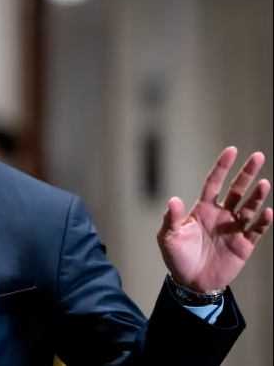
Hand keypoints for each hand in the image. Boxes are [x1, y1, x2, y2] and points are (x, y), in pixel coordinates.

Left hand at [157, 147, 271, 292]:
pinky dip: (262, 221)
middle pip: (237, 190)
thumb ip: (171, 219)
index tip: (232, 150)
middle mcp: (221, 215)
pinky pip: (256, 230)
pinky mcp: (244, 244)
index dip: (222, 167)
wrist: (190, 282)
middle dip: (247, 173)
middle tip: (258, 156)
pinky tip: (267, 212)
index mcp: (203, 209)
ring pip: (249, 207)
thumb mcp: (168, 238)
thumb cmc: (177, 257)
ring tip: (263, 183)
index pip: (214, 183)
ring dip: (256, 196)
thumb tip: (174, 200)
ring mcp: (233, 228)